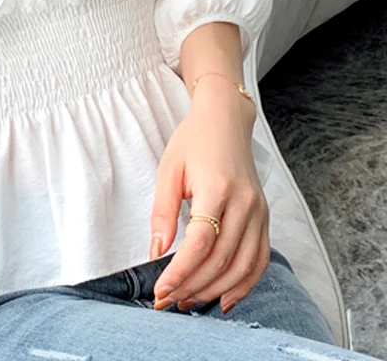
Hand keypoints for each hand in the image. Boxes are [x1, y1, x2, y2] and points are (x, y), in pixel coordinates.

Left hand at [148, 88, 269, 313]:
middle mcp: (244, 204)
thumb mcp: (168, 170)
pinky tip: (225, 298)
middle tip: (168, 301)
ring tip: (189, 302)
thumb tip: (157, 250)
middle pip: (221, 260)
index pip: (201, 243)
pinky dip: (245, 284)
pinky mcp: (265, 217)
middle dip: (193, 286)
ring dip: (215, 290)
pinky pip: (260, 260)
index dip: (180, 271)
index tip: (161, 289)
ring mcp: (259, 212)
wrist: (225, 121)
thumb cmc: (193, 142)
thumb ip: (163, 211)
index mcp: (218, 188)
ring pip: (243, 266)